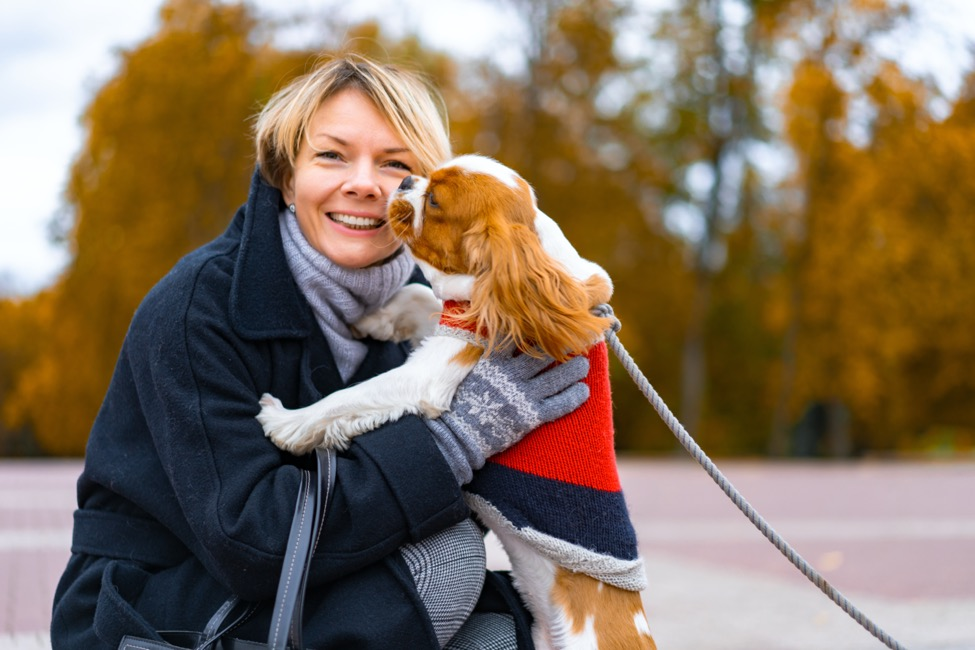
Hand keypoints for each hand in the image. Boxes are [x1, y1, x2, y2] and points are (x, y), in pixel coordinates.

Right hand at [425, 346, 589, 483]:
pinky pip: (558, 405)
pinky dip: (573, 398)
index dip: (538, 330)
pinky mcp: (531, 417)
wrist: (457, 435)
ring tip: (584, 364)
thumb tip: (497, 334)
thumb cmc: (461, 402)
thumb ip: (488, 355)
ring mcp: (523, 396)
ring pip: (556, 378)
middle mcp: (512, 375)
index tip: (552, 322)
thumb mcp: (471, 371)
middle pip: (544, 355)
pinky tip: (584, 391)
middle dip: (562, 346)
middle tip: (577, 340)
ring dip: (573, 370)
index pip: (520, 338)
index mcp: (495, 361)